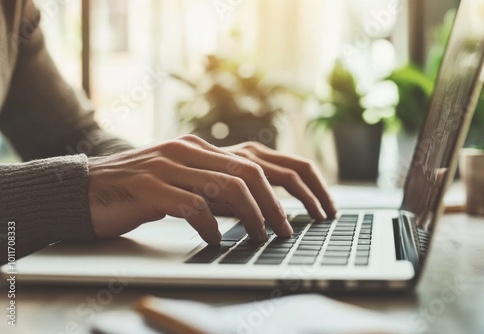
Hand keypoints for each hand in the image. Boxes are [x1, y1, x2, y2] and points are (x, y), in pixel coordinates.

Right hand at [88, 135, 335, 244]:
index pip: (266, 160)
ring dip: (252, 215)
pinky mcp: (149, 185)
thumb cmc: (141, 192)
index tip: (320, 208)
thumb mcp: (186, 184)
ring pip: (229, 185)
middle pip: (254, 170)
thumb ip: (218, 189)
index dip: (301, 182)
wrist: (86, 190)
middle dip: (282, 202)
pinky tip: (215, 240)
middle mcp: (191, 150)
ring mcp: (170, 164)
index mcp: (204, 149)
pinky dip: (210, 225)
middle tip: (291, 230)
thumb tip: (260, 208)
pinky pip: (191, 205)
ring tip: (262, 237)